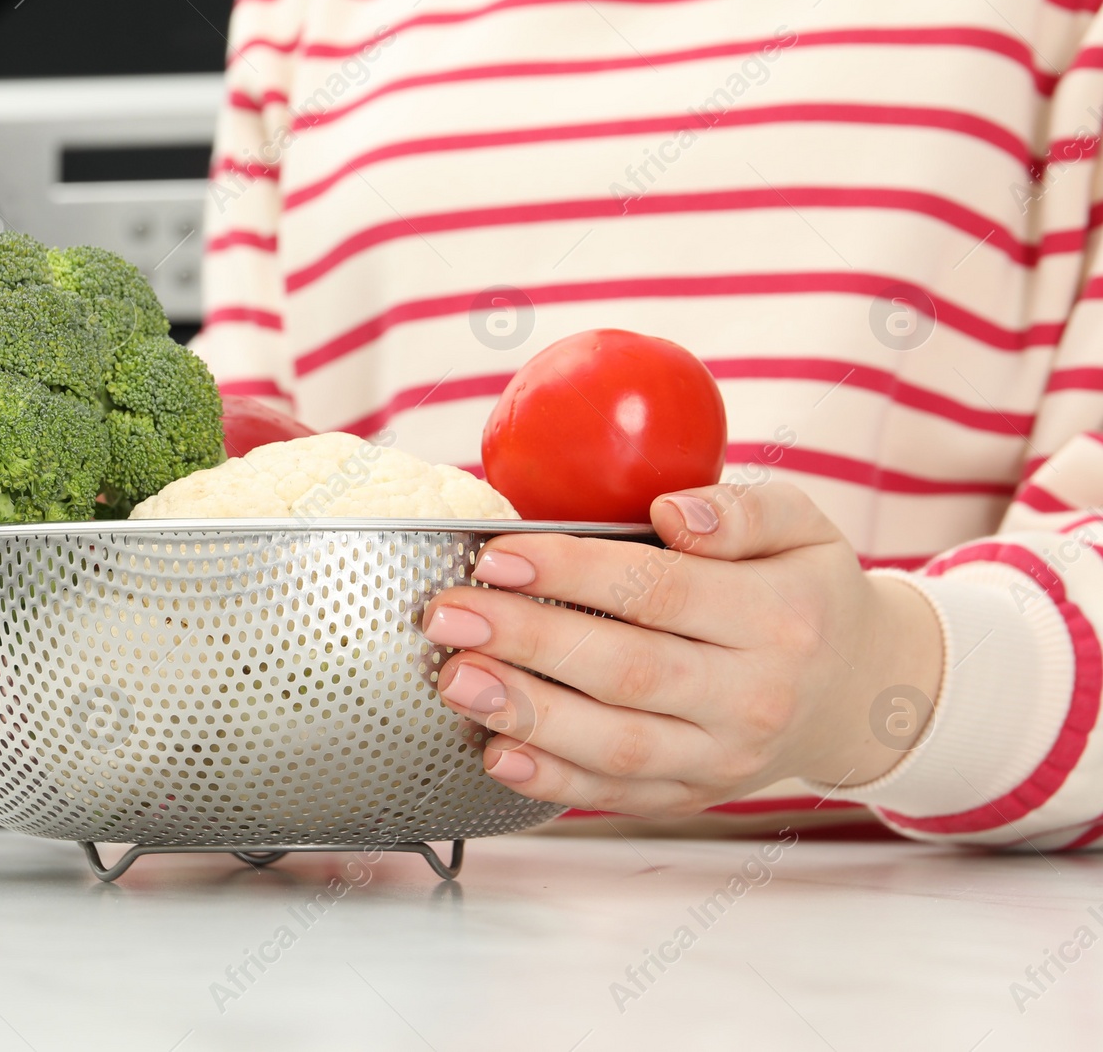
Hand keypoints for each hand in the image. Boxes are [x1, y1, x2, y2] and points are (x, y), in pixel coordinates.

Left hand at [419, 483, 943, 817]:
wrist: (858, 691)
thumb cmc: (807, 593)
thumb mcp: (804, 526)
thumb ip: (743, 510)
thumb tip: (674, 512)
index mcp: (778, 616)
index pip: (660, 591)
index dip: (572, 571)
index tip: (495, 557)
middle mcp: (754, 696)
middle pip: (627, 671)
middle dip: (528, 642)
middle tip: (448, 616)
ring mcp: (723, 758)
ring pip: (616, 744)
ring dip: (527, 714)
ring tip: (455, 680)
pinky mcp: (693, 795)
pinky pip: (616, 795)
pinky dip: (551, 780)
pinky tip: (495, 752)